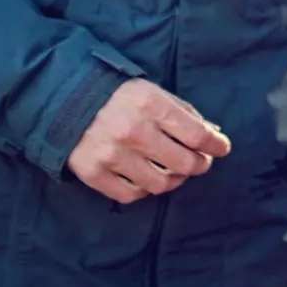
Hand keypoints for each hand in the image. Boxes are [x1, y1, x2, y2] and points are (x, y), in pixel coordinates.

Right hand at [67, 79, 231, 204]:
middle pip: (184, 163)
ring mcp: (112, 155)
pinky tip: (147, 178)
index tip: (222, 148)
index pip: (197, 135)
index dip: (216, 145)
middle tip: (200, 161)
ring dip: (174, 179)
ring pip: (161, 183)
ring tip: (175, 171)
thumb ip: (182, 112)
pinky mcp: (94, 174)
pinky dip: (145, 189)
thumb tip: (212, 133)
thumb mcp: (151, 91)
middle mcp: (132, 132)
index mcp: (150, 105)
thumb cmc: (116, 94)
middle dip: (199, 164)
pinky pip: (132, 194)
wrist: (64, 100)